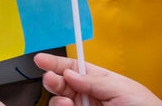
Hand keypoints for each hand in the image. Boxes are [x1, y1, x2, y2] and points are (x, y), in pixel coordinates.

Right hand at [33, 53, 161, 105]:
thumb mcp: (121, 88)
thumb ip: (94, 81)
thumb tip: (70, 73)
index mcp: (100, 81)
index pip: (74, 68)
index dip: (56, 63)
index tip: (40, 59)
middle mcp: (90, 96)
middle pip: (63, 85)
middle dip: (53, 80)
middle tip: (50, 79)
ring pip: (61, 103)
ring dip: (57, 100)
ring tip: (64, 102)